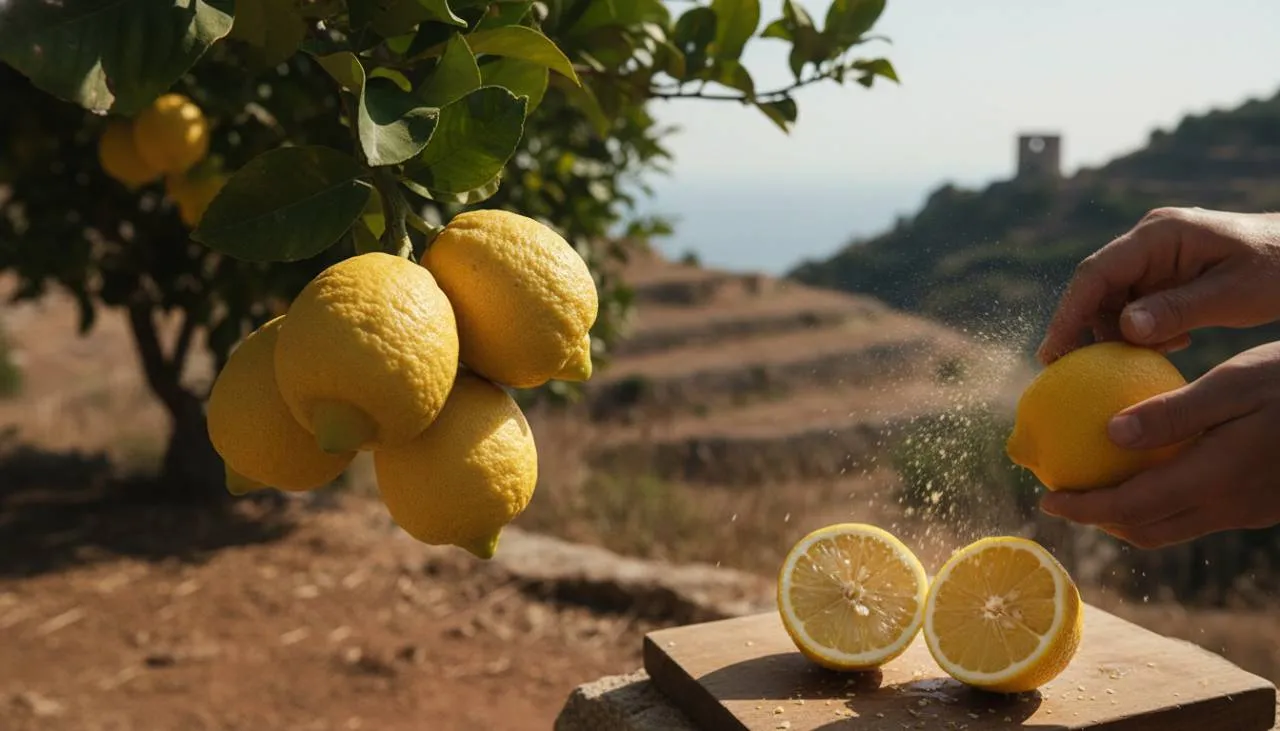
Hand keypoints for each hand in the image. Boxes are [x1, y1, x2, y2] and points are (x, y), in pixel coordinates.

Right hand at [1037, 207, 1279, 364]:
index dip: (1068, 313)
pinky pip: (1136, 304)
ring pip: (1114, 299)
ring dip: (1119, 333)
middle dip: (1088, 329)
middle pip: (1098, 288)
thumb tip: (1124, 329)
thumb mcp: (1233, 293)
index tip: (1053, 353)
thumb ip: (1178, 309)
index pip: (1096, 273)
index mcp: (1158, 234)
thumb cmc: (1278, 267)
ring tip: (1139, 361)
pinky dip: (1142, 330)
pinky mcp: (1165, 274)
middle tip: (1079, 373)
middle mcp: (1148, 241)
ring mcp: (1156, 257)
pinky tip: (1168, 347)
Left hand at [1038, 341, 1279, 548]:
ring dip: (1129, 516)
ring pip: (1172, 528)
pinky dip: (1161, 504)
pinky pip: (1197, 515)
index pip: (1131, 508)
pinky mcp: (1261, 505)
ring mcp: (1249, 511)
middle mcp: (1229, 506)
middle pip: (1146, 530)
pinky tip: (1150, 471)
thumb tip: (1109, 435)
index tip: (1045, 498)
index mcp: (1215, 479)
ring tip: (1097, 486)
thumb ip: (1172, 413)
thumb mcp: (1234, 383)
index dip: (1083, 510)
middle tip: (1062, 495)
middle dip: (1098, 520)